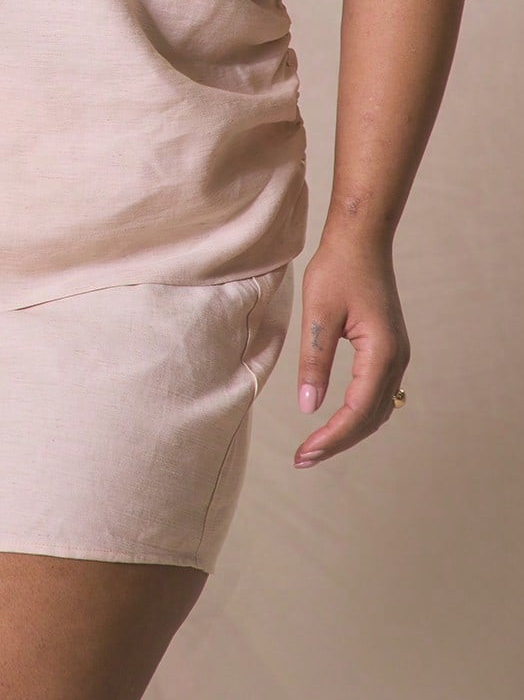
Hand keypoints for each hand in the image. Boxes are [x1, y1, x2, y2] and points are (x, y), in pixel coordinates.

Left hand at [294, 235, 410, 467]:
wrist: (361, 240)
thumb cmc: (337, 269)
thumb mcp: (318, 315)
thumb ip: (314, 362)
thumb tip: (308, 408)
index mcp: (380, 352)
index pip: (357, 410)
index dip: (332, 437)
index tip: (304, 453)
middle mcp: (396, 359)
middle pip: (370, 418)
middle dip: (338, 441)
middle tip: (303, 459)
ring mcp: (396, 355)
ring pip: (377, 409)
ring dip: (348, 431)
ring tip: (315, 446)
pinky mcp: (389, 349)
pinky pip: (378, 394)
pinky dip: (358, 414)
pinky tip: (336, 420)